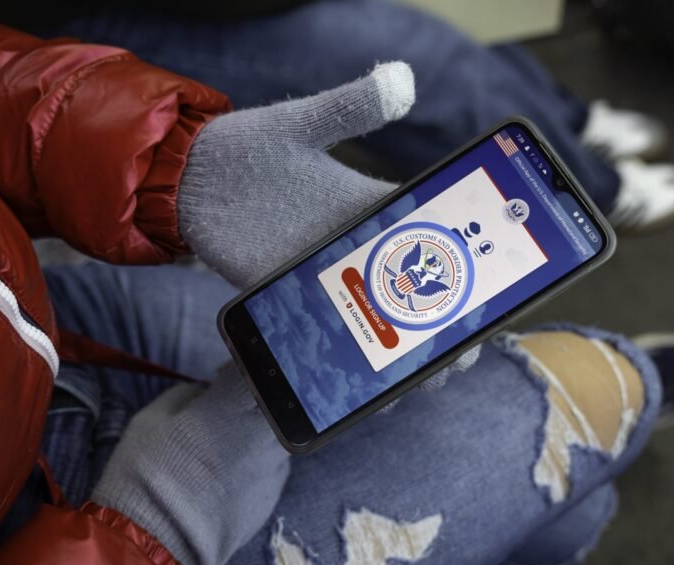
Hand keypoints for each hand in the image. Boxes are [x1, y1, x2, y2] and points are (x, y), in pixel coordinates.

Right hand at [91, 366, 287, 564]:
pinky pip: (270, 470)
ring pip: (276, 438)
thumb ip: (191, 394)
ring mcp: (274, 468)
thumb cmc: (146, 470)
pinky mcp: (273, 500)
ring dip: (256, 435)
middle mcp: (265, 433)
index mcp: (236, 405)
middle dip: (252, 402)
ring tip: (223, 449)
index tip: (222, 373)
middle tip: (225, 410)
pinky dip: (254, 467)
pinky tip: (227, 478)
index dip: (238, 366)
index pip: (254, 369)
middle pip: (273, 404)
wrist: (152, 540)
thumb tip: (208, 391)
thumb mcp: (154, 416)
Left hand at [178, 60, 480, 383]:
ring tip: (430, 377)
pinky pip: (324, 327)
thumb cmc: (246, 147)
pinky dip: (347, 352)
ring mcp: (318, 273)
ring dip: (403, 343)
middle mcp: (349, 244)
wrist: (185, 178)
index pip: (427, 233)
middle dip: (440, 316)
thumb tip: (403, 77)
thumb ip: (350, 106)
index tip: (488, 285)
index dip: (459, 258)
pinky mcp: (284, 294)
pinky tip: (368, 378)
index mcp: (365, 205)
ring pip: (372, 313)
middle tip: (467, 350)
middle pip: (408, 284)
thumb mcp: (302, 124)